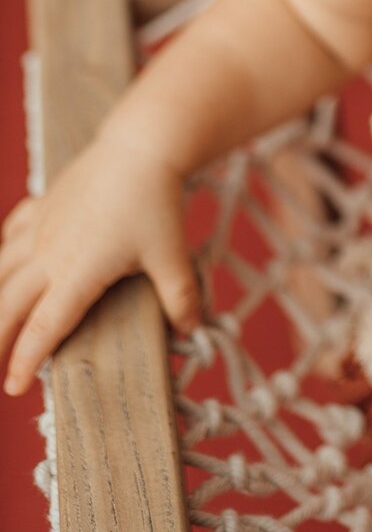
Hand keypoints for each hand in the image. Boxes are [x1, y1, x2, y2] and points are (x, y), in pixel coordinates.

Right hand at [0, 130, 199, 395]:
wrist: (142, 144)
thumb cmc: (156, 200)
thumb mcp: (172, 253)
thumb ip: (180, 296)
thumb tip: (192, 329)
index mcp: (78, 271)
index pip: (44, 326)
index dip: (26, 359)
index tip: (14, 387)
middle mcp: (50, 252)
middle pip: (9, 304)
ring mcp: (42, 226)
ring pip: (1, 268)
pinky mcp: (43, 204)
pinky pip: (13, 231)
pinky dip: (4, 251)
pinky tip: (5, 261)